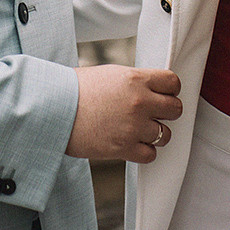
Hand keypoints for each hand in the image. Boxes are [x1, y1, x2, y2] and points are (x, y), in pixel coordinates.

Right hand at [67, 65, 183, 163]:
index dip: (170, 89)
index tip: (163, 94)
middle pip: (176, 109)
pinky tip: (131, 143)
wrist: (53, 110)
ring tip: (137, 129)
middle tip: (153, 113)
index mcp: (135, 79)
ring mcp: (133, 127)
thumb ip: (134, 81)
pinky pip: (151, 154)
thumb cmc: (76, 89)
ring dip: (154, 133)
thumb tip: (152, 88)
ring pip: (166, 134)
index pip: (173, 82)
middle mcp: (139, 102)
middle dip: (166, 112)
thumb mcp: (109, 74)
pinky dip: (143, 151)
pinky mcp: (124, 148)